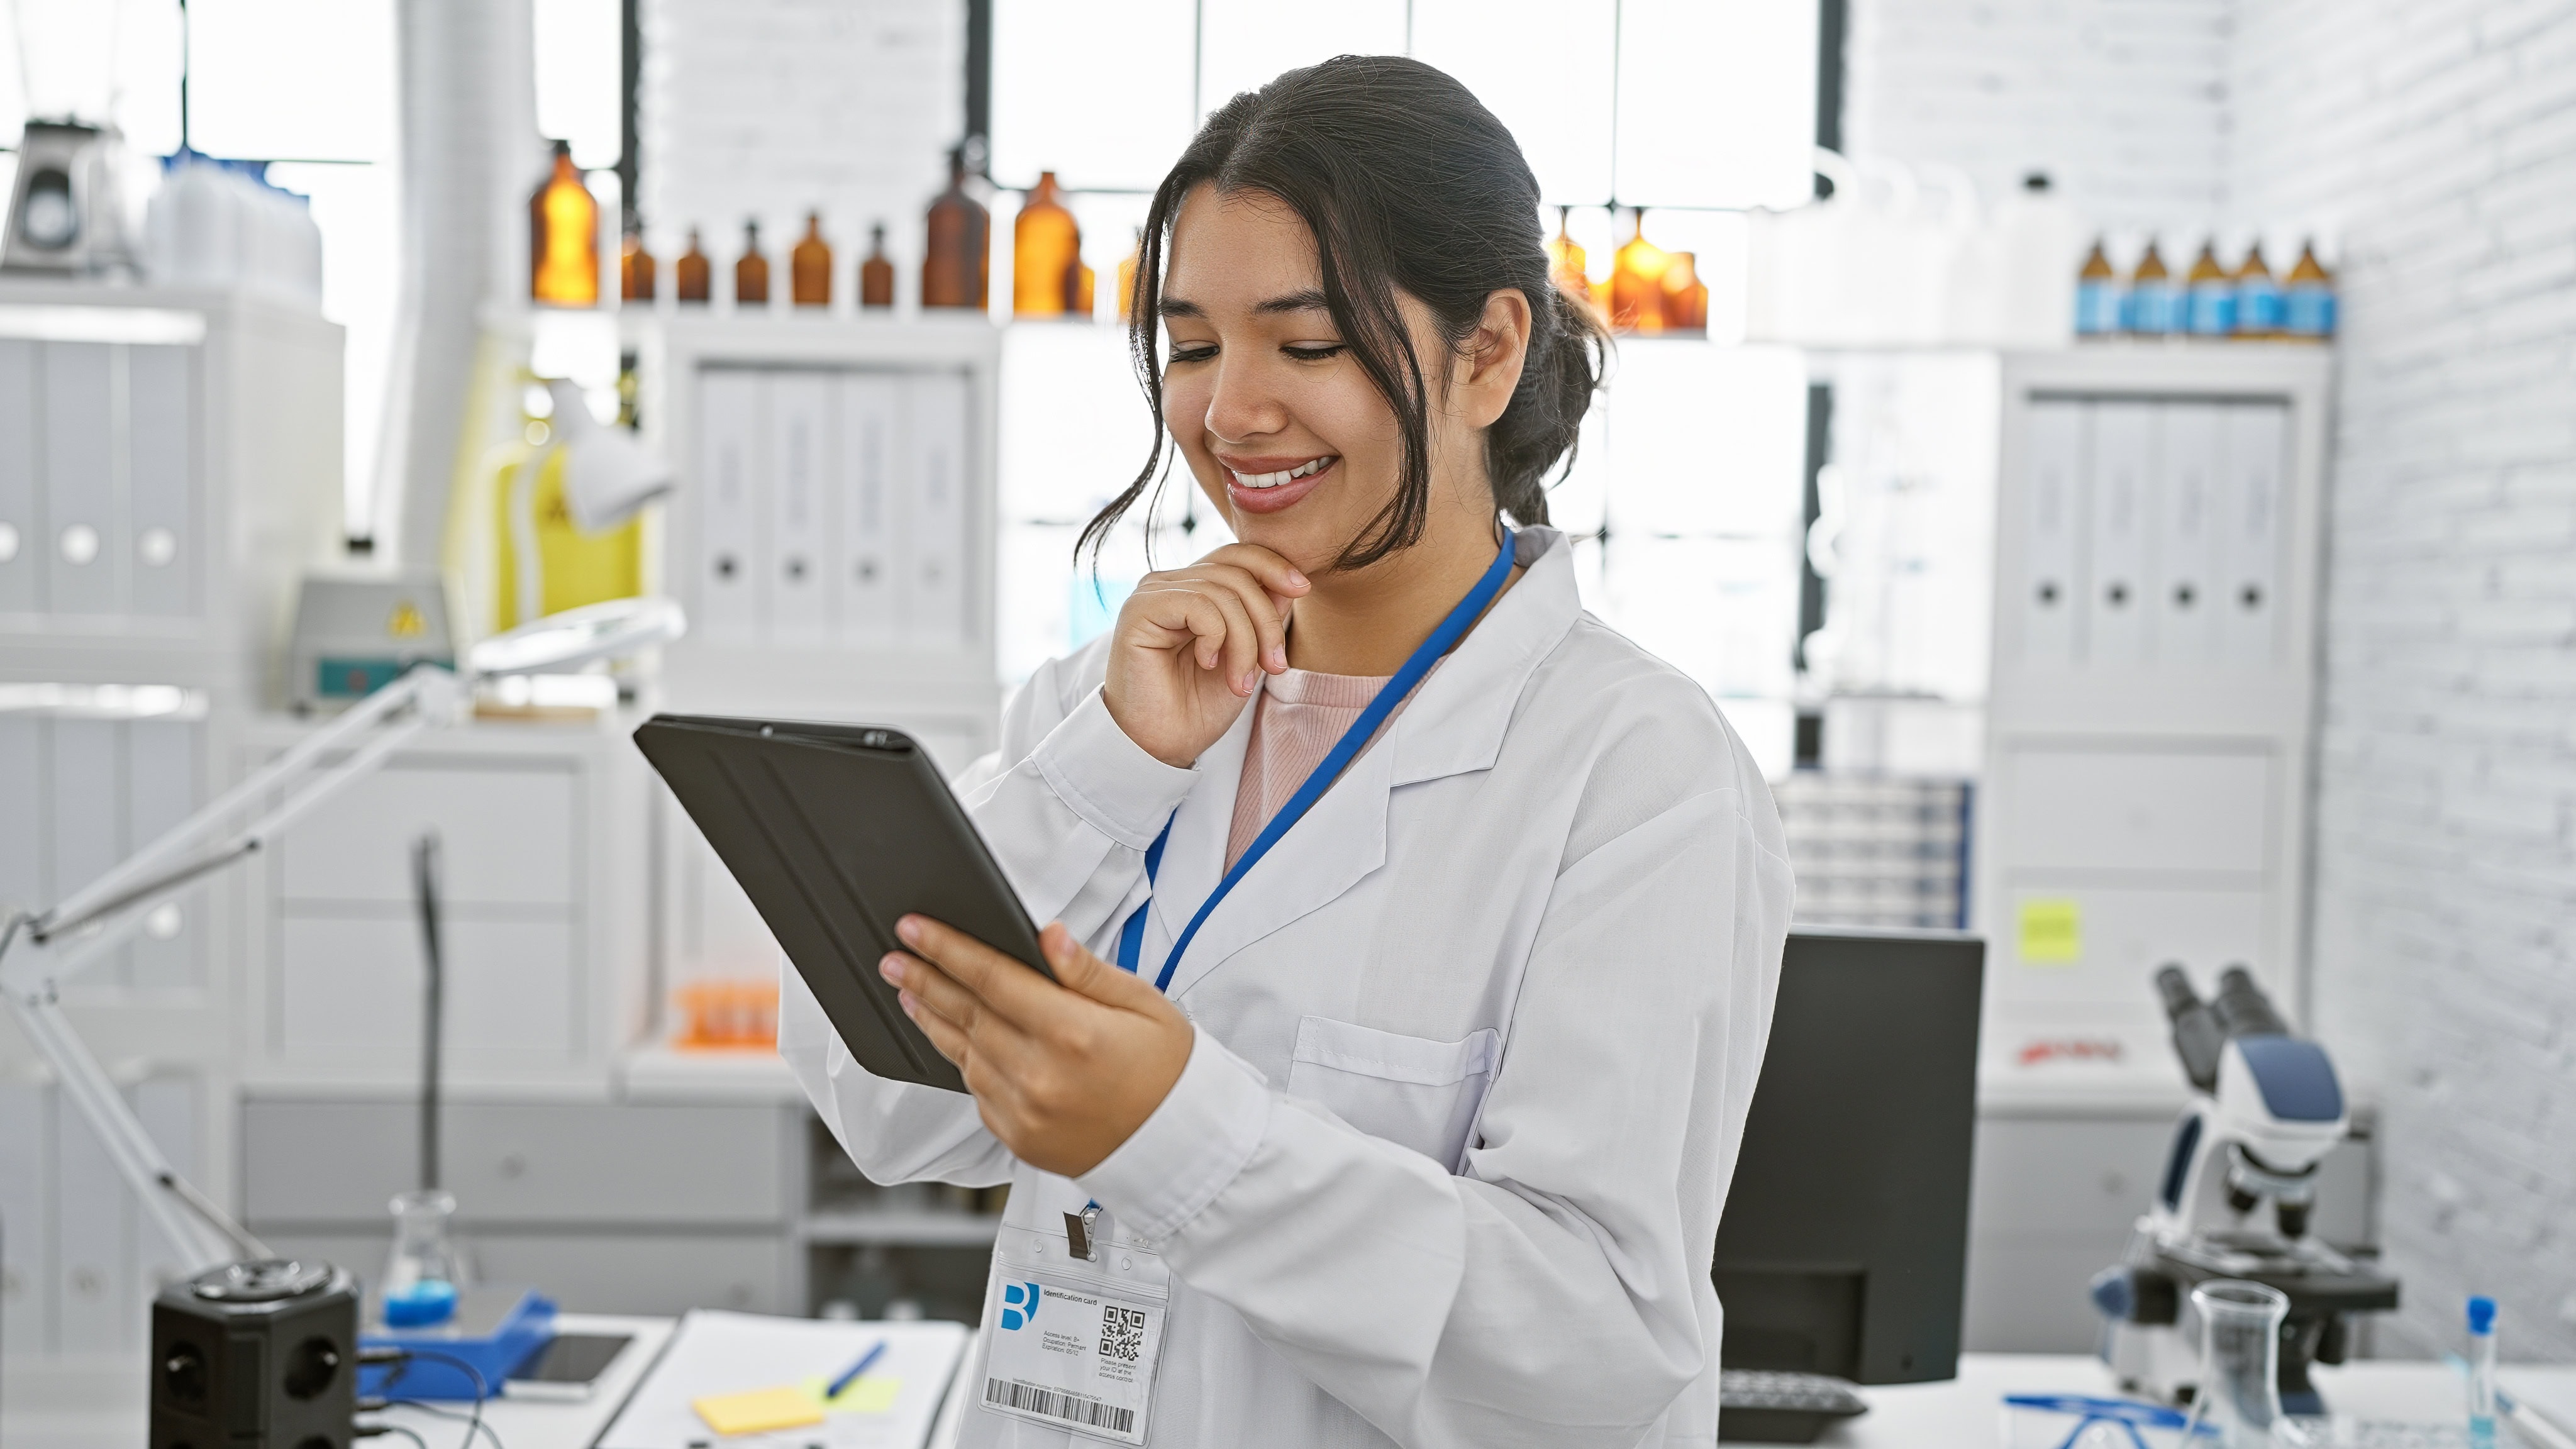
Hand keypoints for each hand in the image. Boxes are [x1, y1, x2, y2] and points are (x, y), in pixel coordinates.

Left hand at [881, 915, 1193, 1177]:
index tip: (915, 929)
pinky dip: (960, 1059)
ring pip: (962, 1053)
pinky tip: (951, 1038)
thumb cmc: (1168, 1071)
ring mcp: (1024, 1111)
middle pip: (966, 1013)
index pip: (993, 978)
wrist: (1180, 1146)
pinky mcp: (1017, 1138)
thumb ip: (1087, 971)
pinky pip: (976, 1090)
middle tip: (894, 957)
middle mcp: (1041, 1074)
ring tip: (910, 991)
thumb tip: (1047, 935)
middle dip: (924, 978)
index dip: (947, 949)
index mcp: (1073, 1032)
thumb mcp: (1144, 1005)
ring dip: (932, 1018)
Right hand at [1101, 544, 1309, 767]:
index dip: (1273, 565)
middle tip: (1274, 667)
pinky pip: (1198, 605)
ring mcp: (1152, 594)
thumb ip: (1262, 616)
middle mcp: (1170, 583)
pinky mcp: (1139, 610)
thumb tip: (1291, 583)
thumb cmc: (1198, 705)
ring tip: (1240, 682)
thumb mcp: (1246, 655)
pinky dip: (1216, 638)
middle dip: (1266, 621)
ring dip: (1245, 642)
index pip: (1237, 555)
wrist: (1161, 745)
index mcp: (1193, 588)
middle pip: (1237, 573)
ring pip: (1222, 592)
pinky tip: (1207, 664)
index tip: (1302, 589)